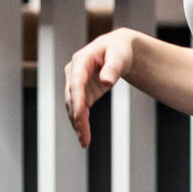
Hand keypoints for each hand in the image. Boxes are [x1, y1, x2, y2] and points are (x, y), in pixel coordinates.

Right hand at [62, 29, 138, 147]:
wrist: (118, 50)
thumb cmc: (119, 50)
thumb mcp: (120, 56)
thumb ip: (113, 67)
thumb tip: (106, 81)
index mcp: (81, 60)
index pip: (76, 82)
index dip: (77, 99)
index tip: (79, 115)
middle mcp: (74, 72)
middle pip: (72, 97)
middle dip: (77, 117)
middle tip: (83, 135)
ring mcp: (76, 83)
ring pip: (72, 106)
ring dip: (77, 124)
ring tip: (84, 141)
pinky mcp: (82, 93)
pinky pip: (79, 110)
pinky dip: (81, 123)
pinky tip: (84, 136)